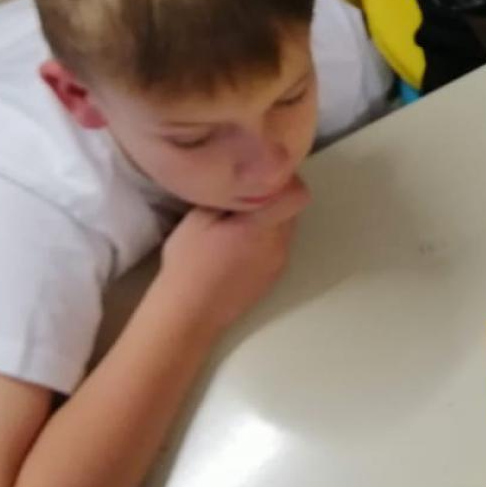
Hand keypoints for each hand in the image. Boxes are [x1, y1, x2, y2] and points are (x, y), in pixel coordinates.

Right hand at [154, 179, 310, 333]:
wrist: (191, 312)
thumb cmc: (189, 263)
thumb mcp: (198, 219)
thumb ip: (227, 196)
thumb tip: (246, 179)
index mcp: (262, 226)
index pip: (296, 194)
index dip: (284, 179)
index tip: (262, 174)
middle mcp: (279, 244)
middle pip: (292, 209)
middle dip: (274, 197)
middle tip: (244, 194)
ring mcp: (279, 262)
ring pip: (286, 227)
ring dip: (271, 218)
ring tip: (239, 220)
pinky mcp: (274, 276)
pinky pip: (279, 246)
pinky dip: (266, 237)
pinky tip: (239, 244)